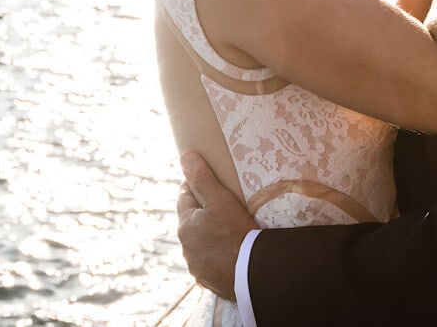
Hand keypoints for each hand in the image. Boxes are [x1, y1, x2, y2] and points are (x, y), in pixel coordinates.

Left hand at [176, 152, 257, 299]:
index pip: (185, 196)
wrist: (251, 273)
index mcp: (185, 224)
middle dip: (203, 211)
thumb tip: (185, 156)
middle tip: (223, 205)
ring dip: (208, 234)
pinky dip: (216, 255)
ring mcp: (196, 265)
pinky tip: (229, 252)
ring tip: (228, 230)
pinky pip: (209, 261)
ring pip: (200, 242)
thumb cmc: (236, 233)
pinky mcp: (207, 279)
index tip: (209, 181)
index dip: (196, 185)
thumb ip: (202, 178)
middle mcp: (186, 246)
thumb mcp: (220, 200)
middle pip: (192, 220)